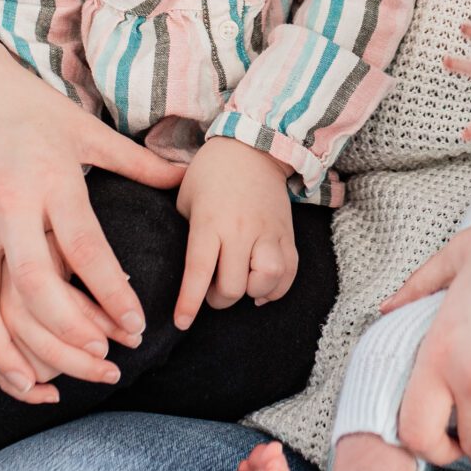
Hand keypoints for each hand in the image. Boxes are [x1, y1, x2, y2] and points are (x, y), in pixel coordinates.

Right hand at [0, 3, 186, 400]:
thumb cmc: (30, 109)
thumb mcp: (87, 128)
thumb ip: (137, 161)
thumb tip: (187, 179)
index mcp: (50, 178)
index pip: (83, 246)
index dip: (110, 293)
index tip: (136, 328)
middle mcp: (8, 205)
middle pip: (35, 284)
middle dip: (69, 333)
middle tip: (105, 361)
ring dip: (12, 353)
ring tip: (46, 388)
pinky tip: (5, 367)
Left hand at [174, 137, 299, 329]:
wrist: (254, 147)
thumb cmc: (211, 173)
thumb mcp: (185, 198)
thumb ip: (186, 234)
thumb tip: (183, 271)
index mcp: (210, 221)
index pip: (199, 272)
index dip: (189, 303)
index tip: (181, 323)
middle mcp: (241, 230)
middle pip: (233, 286)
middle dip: (219, 300)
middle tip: (212, 292)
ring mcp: (268, 233)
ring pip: (266, 281)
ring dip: (251, 293)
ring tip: (242, 286)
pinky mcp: (287, 234)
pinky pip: (289, 273)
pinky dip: (276, 288)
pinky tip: (262, 287)